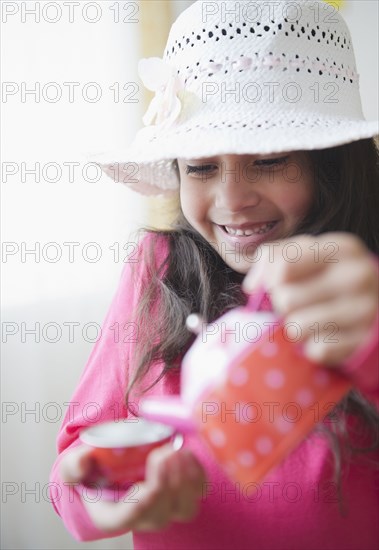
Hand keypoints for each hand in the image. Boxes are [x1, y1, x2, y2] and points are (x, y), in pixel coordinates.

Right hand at [59, 443, 205, 532]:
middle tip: (164, 452)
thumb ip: (74, 465)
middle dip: (167, 483)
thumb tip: (84, 459)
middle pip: (164, 512)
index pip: (133, 515)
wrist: (109, 469)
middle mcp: (143, 518)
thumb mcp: (72, 468)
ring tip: (178, 450)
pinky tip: (187, 451)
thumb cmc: (91, 472)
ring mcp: (166, 508)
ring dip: (186, 479)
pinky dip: (197, 473)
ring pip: (186, 507)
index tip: (147, 472)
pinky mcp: (182, 494)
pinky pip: (198, 491)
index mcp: (114, 516)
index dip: (145, 497)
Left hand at [243, 232, 377, 365]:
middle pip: (285, 299)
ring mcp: (364, 310)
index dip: (270, 281)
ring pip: (297, 328)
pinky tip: (328, 336)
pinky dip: (315, 348)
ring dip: (297, 329)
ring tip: (311, 320)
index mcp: (342, 248)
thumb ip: (275, 258)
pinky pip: (316, 351)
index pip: (283, 264)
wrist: (378, 305)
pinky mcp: (363, 343)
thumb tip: (254, 286)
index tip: (278, 285)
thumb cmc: (333, 276)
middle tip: (297, 306)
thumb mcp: (309, 255)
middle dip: (282, 307)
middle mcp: (357, 276)